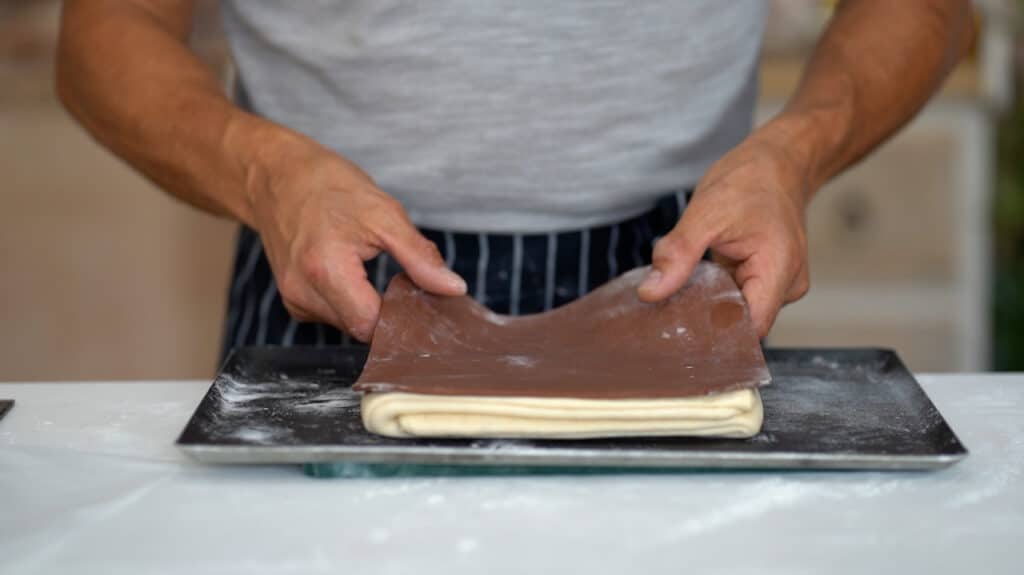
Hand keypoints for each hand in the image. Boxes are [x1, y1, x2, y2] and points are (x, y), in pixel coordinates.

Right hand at [244, 128, 465, 340]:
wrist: (276, 175)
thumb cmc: (327, 186)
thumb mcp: (384, 213)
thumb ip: (419, 256)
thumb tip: (452, 288)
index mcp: (326, 270)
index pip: (373, 326)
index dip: (403, 321)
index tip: (422, 304)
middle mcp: (303, 291)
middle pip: (360, 329)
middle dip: (388, 312)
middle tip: (403, 281)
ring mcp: (293, 298)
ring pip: (346, 324)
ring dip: (368, 306)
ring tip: (371, 267)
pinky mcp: (292, 298)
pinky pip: (331, 314)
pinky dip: (349, 301)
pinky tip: (352, 273)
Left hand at [637, 116, 815, 336]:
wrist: (778, 162)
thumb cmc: (750, 181)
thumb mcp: (705, 212)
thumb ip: (678, 255)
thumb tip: (650, 293)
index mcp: (778, 271)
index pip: (747, 329)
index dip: (713, 335)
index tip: (675, 329)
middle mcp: (786, 285)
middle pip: (740, 322)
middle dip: (703, 315)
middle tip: (667, 303)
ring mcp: (779, 284)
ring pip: (736, 309)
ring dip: (708, 299)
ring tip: (686, 279)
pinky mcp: (768, 279)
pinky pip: (738, 295)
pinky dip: (716, 288)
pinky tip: (700, 274)